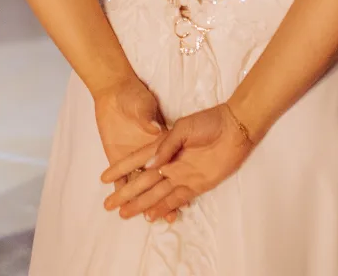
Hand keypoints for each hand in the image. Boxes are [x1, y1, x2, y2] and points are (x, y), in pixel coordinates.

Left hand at [91, 78, 166, 210]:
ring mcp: (134, 155)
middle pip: (156, 179)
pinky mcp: (117, 155)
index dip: (173, 181)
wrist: (116, 90)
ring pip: (141, 182)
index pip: (166, 164)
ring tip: (153, 218)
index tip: (181, 197)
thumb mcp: (144, 106)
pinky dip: (124, 188)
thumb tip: (156, 132)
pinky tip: (127, 204)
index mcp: (159, 141)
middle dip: (162, 199)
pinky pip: (123, 176)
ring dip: (147, 200)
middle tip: (169, 219)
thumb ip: (148, 121)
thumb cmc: (134, 96)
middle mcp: (150, 152)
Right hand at [105, 103, 255, 221]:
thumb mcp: (182, 128)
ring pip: (156, 193)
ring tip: (125, 214)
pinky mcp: (197, 185)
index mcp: (162, 147)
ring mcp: (181, 175)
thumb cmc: (207, 122)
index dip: (120, 169)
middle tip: (109, 205)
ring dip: (141, 204)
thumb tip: (150, 166)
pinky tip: (151, 215)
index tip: (104, 178)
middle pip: (143, 181)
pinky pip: (177, 198)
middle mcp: (168, 163)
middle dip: (126, 193)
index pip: (136, 160)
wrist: (233, 129)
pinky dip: (164, 207)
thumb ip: (165, 147)